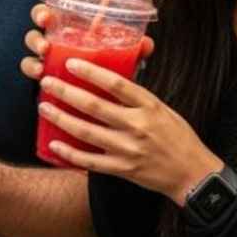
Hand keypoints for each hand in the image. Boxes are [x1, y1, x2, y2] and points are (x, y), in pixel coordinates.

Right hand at [20, 4, 153, 81]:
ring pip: (29, 56)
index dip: (42, 14)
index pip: (49, 14)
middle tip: (45, 46)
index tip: (47, 17)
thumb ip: (132, 48)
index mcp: (68, 28)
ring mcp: (45, 61)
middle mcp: (53, 42)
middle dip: (35, 38)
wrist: (104, 95)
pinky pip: (31, 76)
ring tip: (41, 70)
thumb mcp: (120, 55)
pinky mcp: (43, 79)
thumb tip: (147, 44)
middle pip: (35, 33)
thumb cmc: (109, 66)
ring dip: (31, 61)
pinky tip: (40, 81)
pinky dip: (33, 76)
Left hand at [38, 58, 222, 206]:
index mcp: (149, 106)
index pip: (116, 83)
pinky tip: (53, 145)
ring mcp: (128, 150)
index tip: (71, 62)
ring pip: (86, 132)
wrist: (192, 174)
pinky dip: (70, 154)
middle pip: (94, 106)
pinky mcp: (123, 170)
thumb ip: (137, 96)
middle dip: (66, 92)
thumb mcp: (162, 109)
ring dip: (61, 119)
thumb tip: (109, 78)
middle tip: (47, 82)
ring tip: (44, 107)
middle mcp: (137, 126)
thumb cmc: (178, 137)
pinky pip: (90, 161)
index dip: (90, 72)